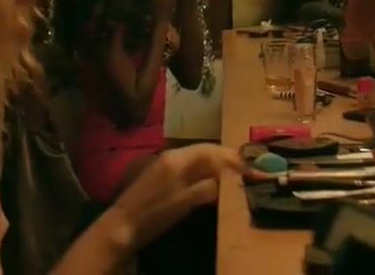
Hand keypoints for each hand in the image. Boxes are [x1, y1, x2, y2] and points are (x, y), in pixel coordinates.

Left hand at [103, 145, 240, 249]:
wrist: (123, 224)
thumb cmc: (154, 213)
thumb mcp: (184, 203)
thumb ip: (207, 188)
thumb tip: (227, 179)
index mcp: (178, 159)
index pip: (211, 150)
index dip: (232, 156)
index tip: (250, 165)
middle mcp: (172, 155)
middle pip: (204, 150)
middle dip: (226, 157)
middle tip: (246, 167)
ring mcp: (165, 163)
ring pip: (197, 157)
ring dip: (216, 162)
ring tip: (234, 172)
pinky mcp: (162, 174)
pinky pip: (190, 165)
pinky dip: (204, 169)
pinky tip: (211, 179)